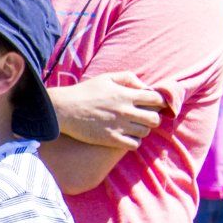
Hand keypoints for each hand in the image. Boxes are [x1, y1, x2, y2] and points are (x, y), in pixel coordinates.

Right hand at [53, 72, 171, 148]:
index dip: (158, 102)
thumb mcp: (106, 78)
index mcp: (126, 94)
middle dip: (152, 118)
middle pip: (154, 119)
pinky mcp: (110, 139)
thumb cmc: (84, 92)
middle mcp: (125, 111)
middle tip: (144, 118)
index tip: (153, 104)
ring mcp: (118, 126)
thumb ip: (128, 78)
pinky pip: (134, 144)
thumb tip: (144, 87)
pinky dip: (134, 142)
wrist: (63, 109)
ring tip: (134, 127)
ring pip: (145, 132)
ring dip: (143, 130)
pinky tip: (127, 137)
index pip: (156, 99)